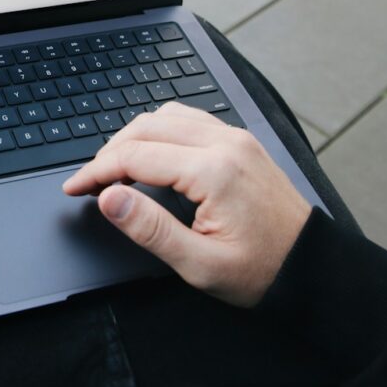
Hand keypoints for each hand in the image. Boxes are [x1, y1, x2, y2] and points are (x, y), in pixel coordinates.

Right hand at [62, 102, 310, 306]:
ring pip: (166, 116)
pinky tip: (151, 154)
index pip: (135, 157)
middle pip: (145, 128)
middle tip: (89, 182)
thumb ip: (150, 228)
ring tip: (114, 169)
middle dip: (109, 152)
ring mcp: (235, 138)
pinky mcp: (241, 141)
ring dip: (133, 137)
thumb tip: (109, 198)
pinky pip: (189, 119)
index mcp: (213, 171)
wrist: (312, 266)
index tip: (74, 188)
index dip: (95, 172)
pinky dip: (160, 131)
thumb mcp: (200, 264)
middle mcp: (225, 143)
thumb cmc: (262, 270)